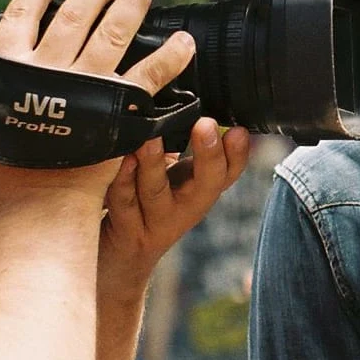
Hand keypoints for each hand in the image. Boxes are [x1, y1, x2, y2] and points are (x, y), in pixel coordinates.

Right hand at [0, 0, 196, 209]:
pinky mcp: (119, 107)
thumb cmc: (1, 168)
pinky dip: (170, 55)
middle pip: (75, 16)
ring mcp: (87, 87)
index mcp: (12, 69)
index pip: (21, 16)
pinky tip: (183, 42)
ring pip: (113, 33)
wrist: (38, 202)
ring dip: (129, 8)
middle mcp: (52, 70)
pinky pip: (150, 73)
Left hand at [99, 119, 249, 291]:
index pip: (230, 170)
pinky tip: (121, 160)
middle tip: (206, 125)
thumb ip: (186, 143)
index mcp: (201, 189)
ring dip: (155, 165)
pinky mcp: (125, 230)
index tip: (239, 130)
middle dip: (209, 155)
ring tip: (151, 139)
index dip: (239, 154)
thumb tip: (195, 98)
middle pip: (206, 184)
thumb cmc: (149, 203)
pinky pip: (122, 203)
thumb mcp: (176, 175)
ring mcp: (155, 221)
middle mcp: (185, 207)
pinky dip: (122, 181)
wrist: (120, 261)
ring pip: (157, 193)